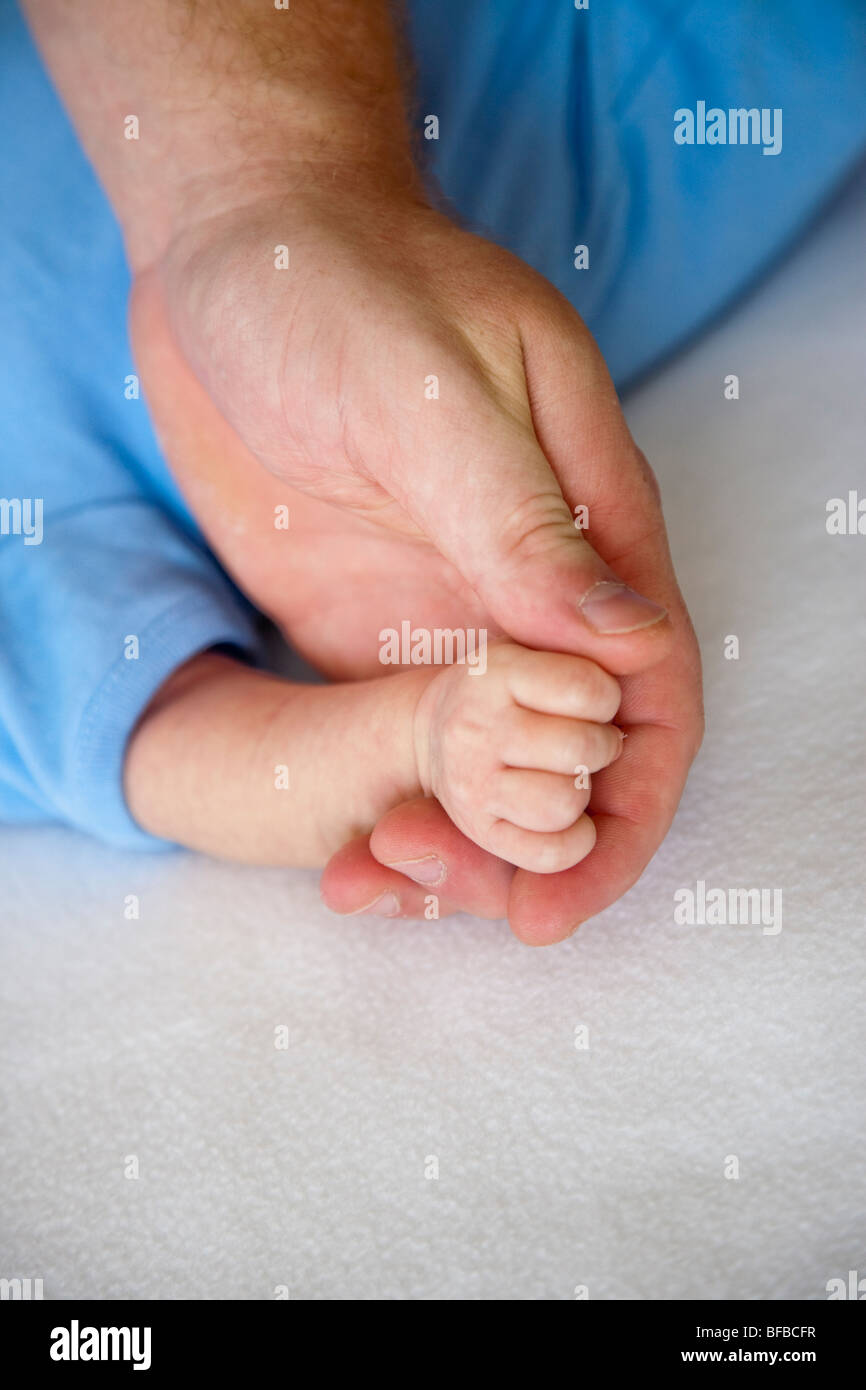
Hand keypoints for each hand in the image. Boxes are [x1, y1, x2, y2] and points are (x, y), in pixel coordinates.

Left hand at [130, 182, 702, 942]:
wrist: (236, 249)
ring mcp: (447, 611)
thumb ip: (525, 520)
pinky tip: (341, 853)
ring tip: (373, 887)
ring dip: (450, 844)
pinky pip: (396, 740)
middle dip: (525, 848)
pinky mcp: (367, 628)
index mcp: (587, 521)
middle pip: (571, 751)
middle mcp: (527, 584)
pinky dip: (382, 808)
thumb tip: (630, 648)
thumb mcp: (435, 390)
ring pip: (484, 764)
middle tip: (430, 891)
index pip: (650, 688)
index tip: (560, 899)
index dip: (626, 806)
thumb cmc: (344, 282)